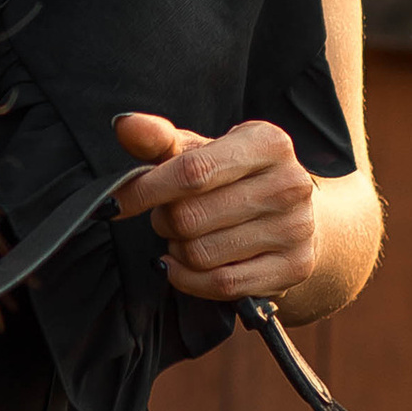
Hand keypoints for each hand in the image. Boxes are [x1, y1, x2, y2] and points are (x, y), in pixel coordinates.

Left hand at [112, 110, 317, 305]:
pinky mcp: (295, 267)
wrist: (292, 214)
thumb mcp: (201, 151)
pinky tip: (182, 267)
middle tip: (167, 217)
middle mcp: (290, 183)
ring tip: (185, 238)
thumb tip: (125, 125)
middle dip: (164, 222)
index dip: (145, 191)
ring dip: (177, 251)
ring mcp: (296, 228)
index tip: (115, 203)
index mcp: (268, 142)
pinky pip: (223, 284)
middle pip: (190, 217)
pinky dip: (190, 280)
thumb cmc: (235, 177)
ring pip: (201, 254)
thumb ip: (159, 139)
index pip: (191, 171)